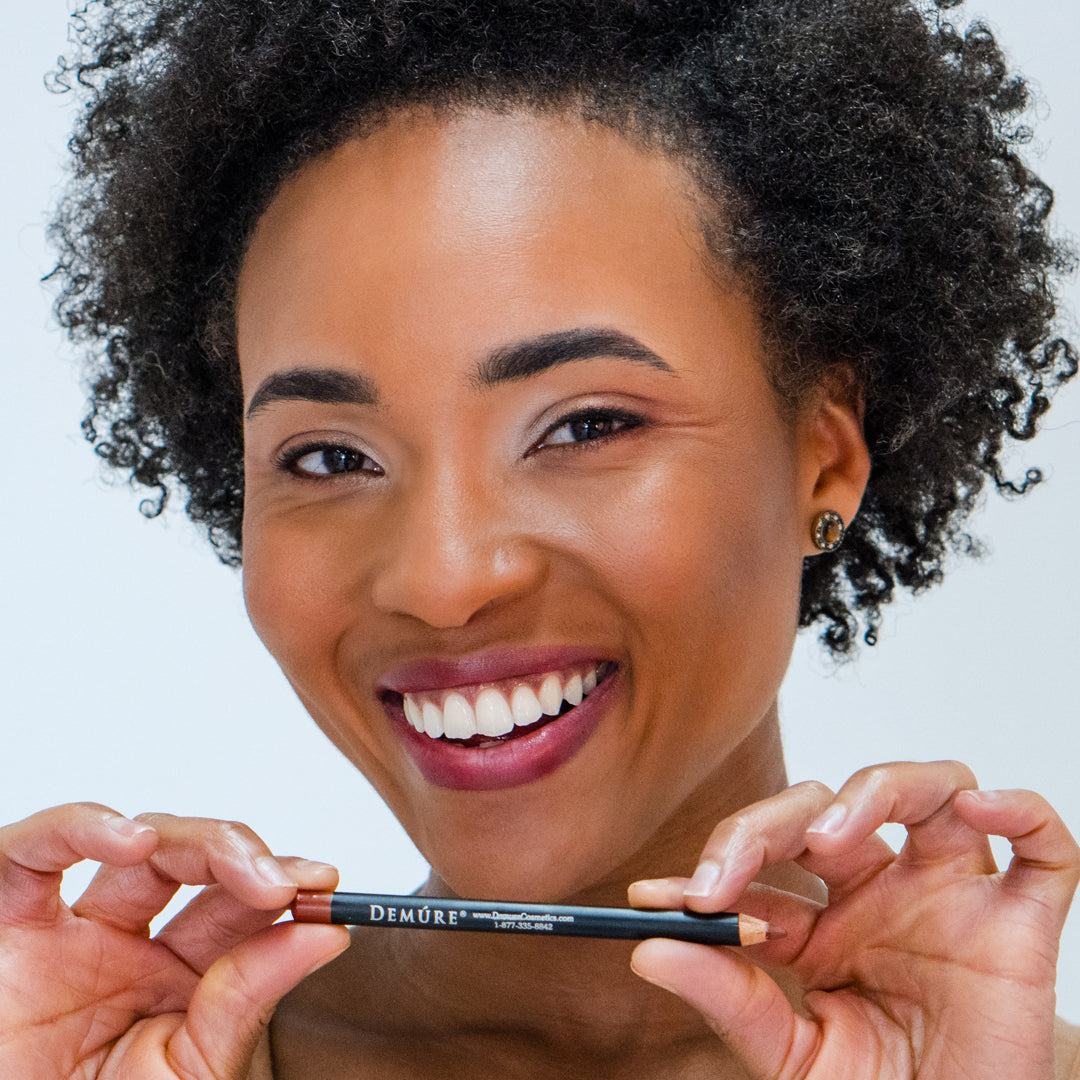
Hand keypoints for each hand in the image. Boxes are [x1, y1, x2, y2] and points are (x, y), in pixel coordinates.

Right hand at [0, 803, 349, 1078]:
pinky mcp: (8, 927)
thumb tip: (327, 933)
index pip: (240, 908)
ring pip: (137, 845)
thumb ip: (248, 999)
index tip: (326, 887)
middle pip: (196, 862)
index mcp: (179, 980)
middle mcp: (128, 945)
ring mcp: (70, 933)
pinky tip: (133, 840)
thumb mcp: (192, 1070)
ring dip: (197, 841)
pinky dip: (78, 829)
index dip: (286, 885)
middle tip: (291, 884)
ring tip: (246, 872)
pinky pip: (30, 854)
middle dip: (250, 859)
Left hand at [629, 762, 1079, 1079]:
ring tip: (827, 839)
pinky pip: (1043, 845)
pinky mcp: (1022, 923)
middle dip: (767, 824)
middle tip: (724, 874)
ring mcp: (953, 897)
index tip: (655, 898)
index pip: (761, 869)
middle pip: (827, 807)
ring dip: (872, 790)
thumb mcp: (795, 1058)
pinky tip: (979, 807)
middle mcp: (885, 891)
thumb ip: (731, 1000)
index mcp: (826, 923)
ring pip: (928, 790)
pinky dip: (1020, 810)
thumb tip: (649, 949)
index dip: (709, 871)